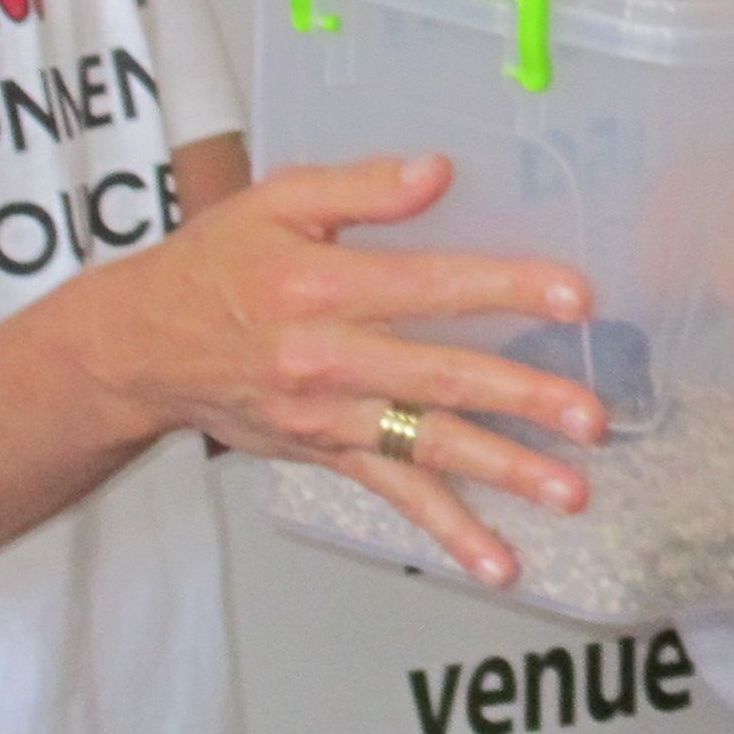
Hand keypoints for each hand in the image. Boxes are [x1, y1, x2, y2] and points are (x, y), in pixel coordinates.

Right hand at [46, 152, 607, 591]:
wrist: (141, 349)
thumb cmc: (217, 263)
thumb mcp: (277, 201)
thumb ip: (362, 187)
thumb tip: (440, 171)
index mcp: (323, 287)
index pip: (430, 287)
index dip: (506, 290)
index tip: (575, 300)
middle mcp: (331, 360)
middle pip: (440, 380)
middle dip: (523, 399)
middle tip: (592, 417)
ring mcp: (331, 417)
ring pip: (428, 448)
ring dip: (504, 474)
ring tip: (572, 493)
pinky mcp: (329, 455)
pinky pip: (396, 497)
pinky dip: (449, 533)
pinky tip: (501, 562)